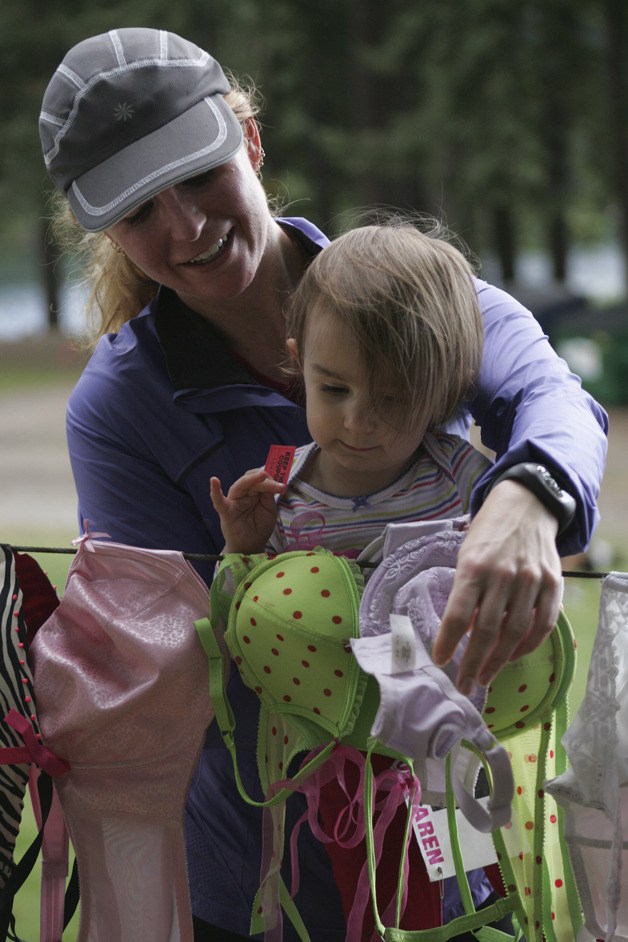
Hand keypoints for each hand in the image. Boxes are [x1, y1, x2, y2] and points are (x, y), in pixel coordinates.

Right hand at [210, 469, 283, 552]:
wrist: (251, 547)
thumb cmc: (259, 527)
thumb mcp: (269, 511)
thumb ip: (268, 497)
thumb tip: (269, 483)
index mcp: (254, 493)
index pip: (260, 481)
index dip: (270, 481)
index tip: (282, 487)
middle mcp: (242, 495)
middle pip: (249, 480)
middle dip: (262, 478)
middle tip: (274, 481)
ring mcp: (233, 502)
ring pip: (238, 486)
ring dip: (249, 480)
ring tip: (262, 475)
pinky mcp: (225, 512)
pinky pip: (219, 502)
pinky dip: (215, 492)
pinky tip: (214, 481)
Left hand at [432, 480, 562, 694]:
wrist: (526, 505)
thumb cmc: (488, 533)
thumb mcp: (466, 555)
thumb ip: (465, 591)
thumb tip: (462, 631)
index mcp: (474, 567)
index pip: (457, 614)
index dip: (447, 642)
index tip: (440, 661)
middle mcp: (503, 575)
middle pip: (486, 630)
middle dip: (472, 662)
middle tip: (463, 684)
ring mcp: (531, 580)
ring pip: (515, 633)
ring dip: (499, 661)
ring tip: (484, 676)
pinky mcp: (553, 584)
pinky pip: (543, 624)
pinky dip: (528, 645)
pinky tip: (513, 656)